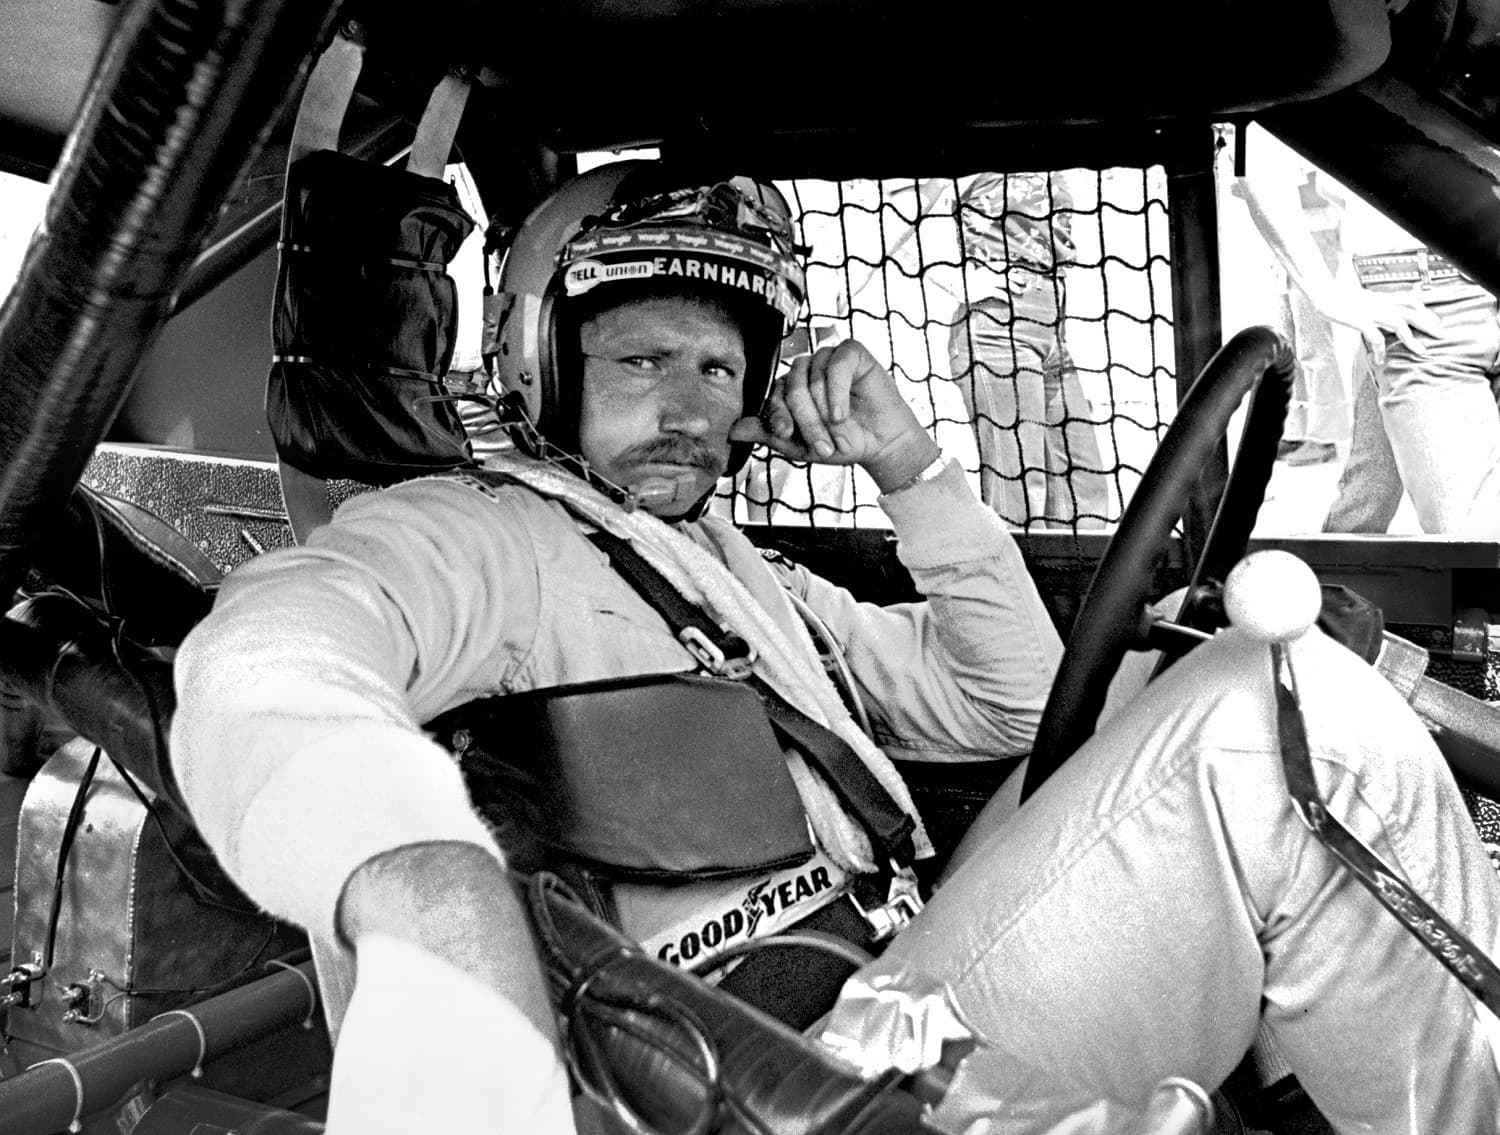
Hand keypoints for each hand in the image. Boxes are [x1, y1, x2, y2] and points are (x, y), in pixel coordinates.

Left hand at [728, 340, 940, 490]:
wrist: (882, 444)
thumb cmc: (842, 442)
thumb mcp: (800, 445)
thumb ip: (768, 434)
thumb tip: (731, 431)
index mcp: (789, 388)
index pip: (773, 395)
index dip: (778, 415)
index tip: (788, 435)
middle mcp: (806, 370)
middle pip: (792, 388)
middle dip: (807, 421)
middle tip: (822, 448)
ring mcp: (827, 358)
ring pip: (813, 379)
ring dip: (825, 413)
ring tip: (839, 433)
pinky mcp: (851, 352)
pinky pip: (835, 366)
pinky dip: (837, 393)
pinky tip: (842, 414)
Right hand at [1322, 287, 1442, 364]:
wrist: (1322, 293)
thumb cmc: (1336, 296)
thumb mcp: (1359, 297)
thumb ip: (1372, 302)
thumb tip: (1377, 307)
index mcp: (1381, 297)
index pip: (1410, 300)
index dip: (1425, 310)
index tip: (1435, 321)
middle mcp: (1380, 303)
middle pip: (1412, 312)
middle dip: (1429, 324)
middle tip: (1442, 335)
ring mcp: (1371, 312)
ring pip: (1400, 324)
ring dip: (1412, 339)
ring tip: (1421, 352)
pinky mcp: (1360, 320)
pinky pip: (1376, 337)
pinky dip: (1380, 350)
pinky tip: (1380, 360)